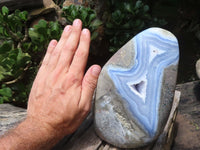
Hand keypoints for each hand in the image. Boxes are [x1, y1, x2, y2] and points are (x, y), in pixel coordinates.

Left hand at [27, 19, 100, 135]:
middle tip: (77, 22)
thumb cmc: (66, 117)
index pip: (80, 56)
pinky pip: (46, 59)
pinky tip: (53, 42)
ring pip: (57, 51)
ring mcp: (49, 74)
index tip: (86, 31)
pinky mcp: (41, 77)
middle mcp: (61, 74)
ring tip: (68, 27)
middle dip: (74, 34)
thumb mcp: (84, 106)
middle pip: (68, 49)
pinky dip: (50, 49)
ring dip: (63, 38)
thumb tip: (96, 67)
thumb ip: (89, 85)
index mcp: (73, 80)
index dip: (84, 42)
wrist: (43, 125)